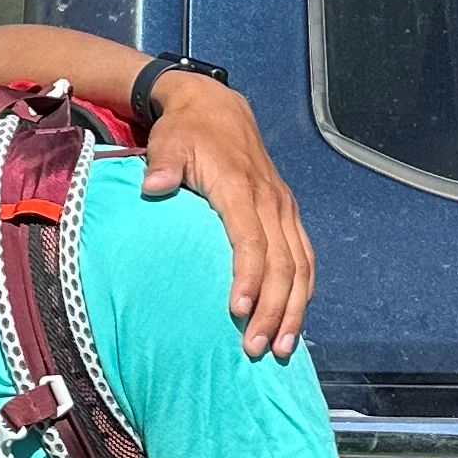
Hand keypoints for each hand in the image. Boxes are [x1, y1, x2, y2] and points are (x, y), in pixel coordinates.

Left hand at [133, 77, 313, 359]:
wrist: (215, 107)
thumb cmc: (186, 131)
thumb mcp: (168, 140)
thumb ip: (163, 163)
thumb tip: (154, 185)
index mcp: (241, 188)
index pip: (251, 240)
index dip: (249, 277)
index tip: (237, 311)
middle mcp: (270, 201)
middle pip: (282, 263)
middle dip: (272, 309)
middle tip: (256, 349)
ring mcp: (283, 208)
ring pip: (300, 265)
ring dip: (293, 309)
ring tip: (280, 348)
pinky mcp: (286, 213)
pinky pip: (304, 257)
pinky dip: (302, 290)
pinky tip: (293, 320)